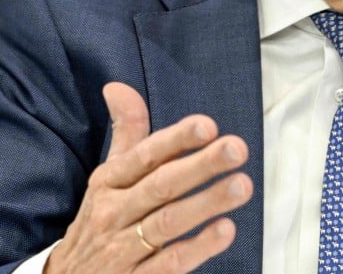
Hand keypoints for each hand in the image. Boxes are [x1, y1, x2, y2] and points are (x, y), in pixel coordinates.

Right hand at [46, 83, 252, 272]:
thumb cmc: (100, 220)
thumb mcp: (107, 177)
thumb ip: (125, 133)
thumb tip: (117, 86)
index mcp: (109, 182)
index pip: (144, 156)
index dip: (176, 139)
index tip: (208, 125)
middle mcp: (114, 213)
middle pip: (161, 186)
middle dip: (201, 166)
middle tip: (237, 148)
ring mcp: (123, 250)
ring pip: (167, 223)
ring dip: (206, 203)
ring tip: (242, 185)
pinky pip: (168, 264)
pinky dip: (197, 248)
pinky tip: (226, 230)